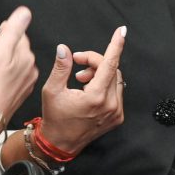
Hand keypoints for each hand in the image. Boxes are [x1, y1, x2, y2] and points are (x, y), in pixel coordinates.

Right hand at [0, 7, 37, 144]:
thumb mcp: (0, 50)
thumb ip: (13, 30)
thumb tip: (25, 12)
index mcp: (26, 55)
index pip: (20, 35)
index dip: (7, 33)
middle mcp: (31, 68)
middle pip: (20, 48)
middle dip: (8, 45)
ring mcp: (27, 81)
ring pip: (18, 62)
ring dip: (8, 59)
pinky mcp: (21, 92)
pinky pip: (16, 76)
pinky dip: (8, 73)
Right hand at [38, 26, 126, 154]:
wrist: (60, 143)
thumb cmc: (55, 118)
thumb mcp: (52, 90)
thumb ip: (61, 68)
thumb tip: (64, 49)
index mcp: (95, 97)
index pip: (109, 64)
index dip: (116, 45)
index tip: (122, 31)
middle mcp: (110, 105)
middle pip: (111, 69)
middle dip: (95, 61)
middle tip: (78, 63)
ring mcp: (116, 112)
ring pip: (115, 79)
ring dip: (100, 73)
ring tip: (81, 79)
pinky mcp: (117, 117)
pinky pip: (116, 91)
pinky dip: (104, 85)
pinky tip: (89, 90)